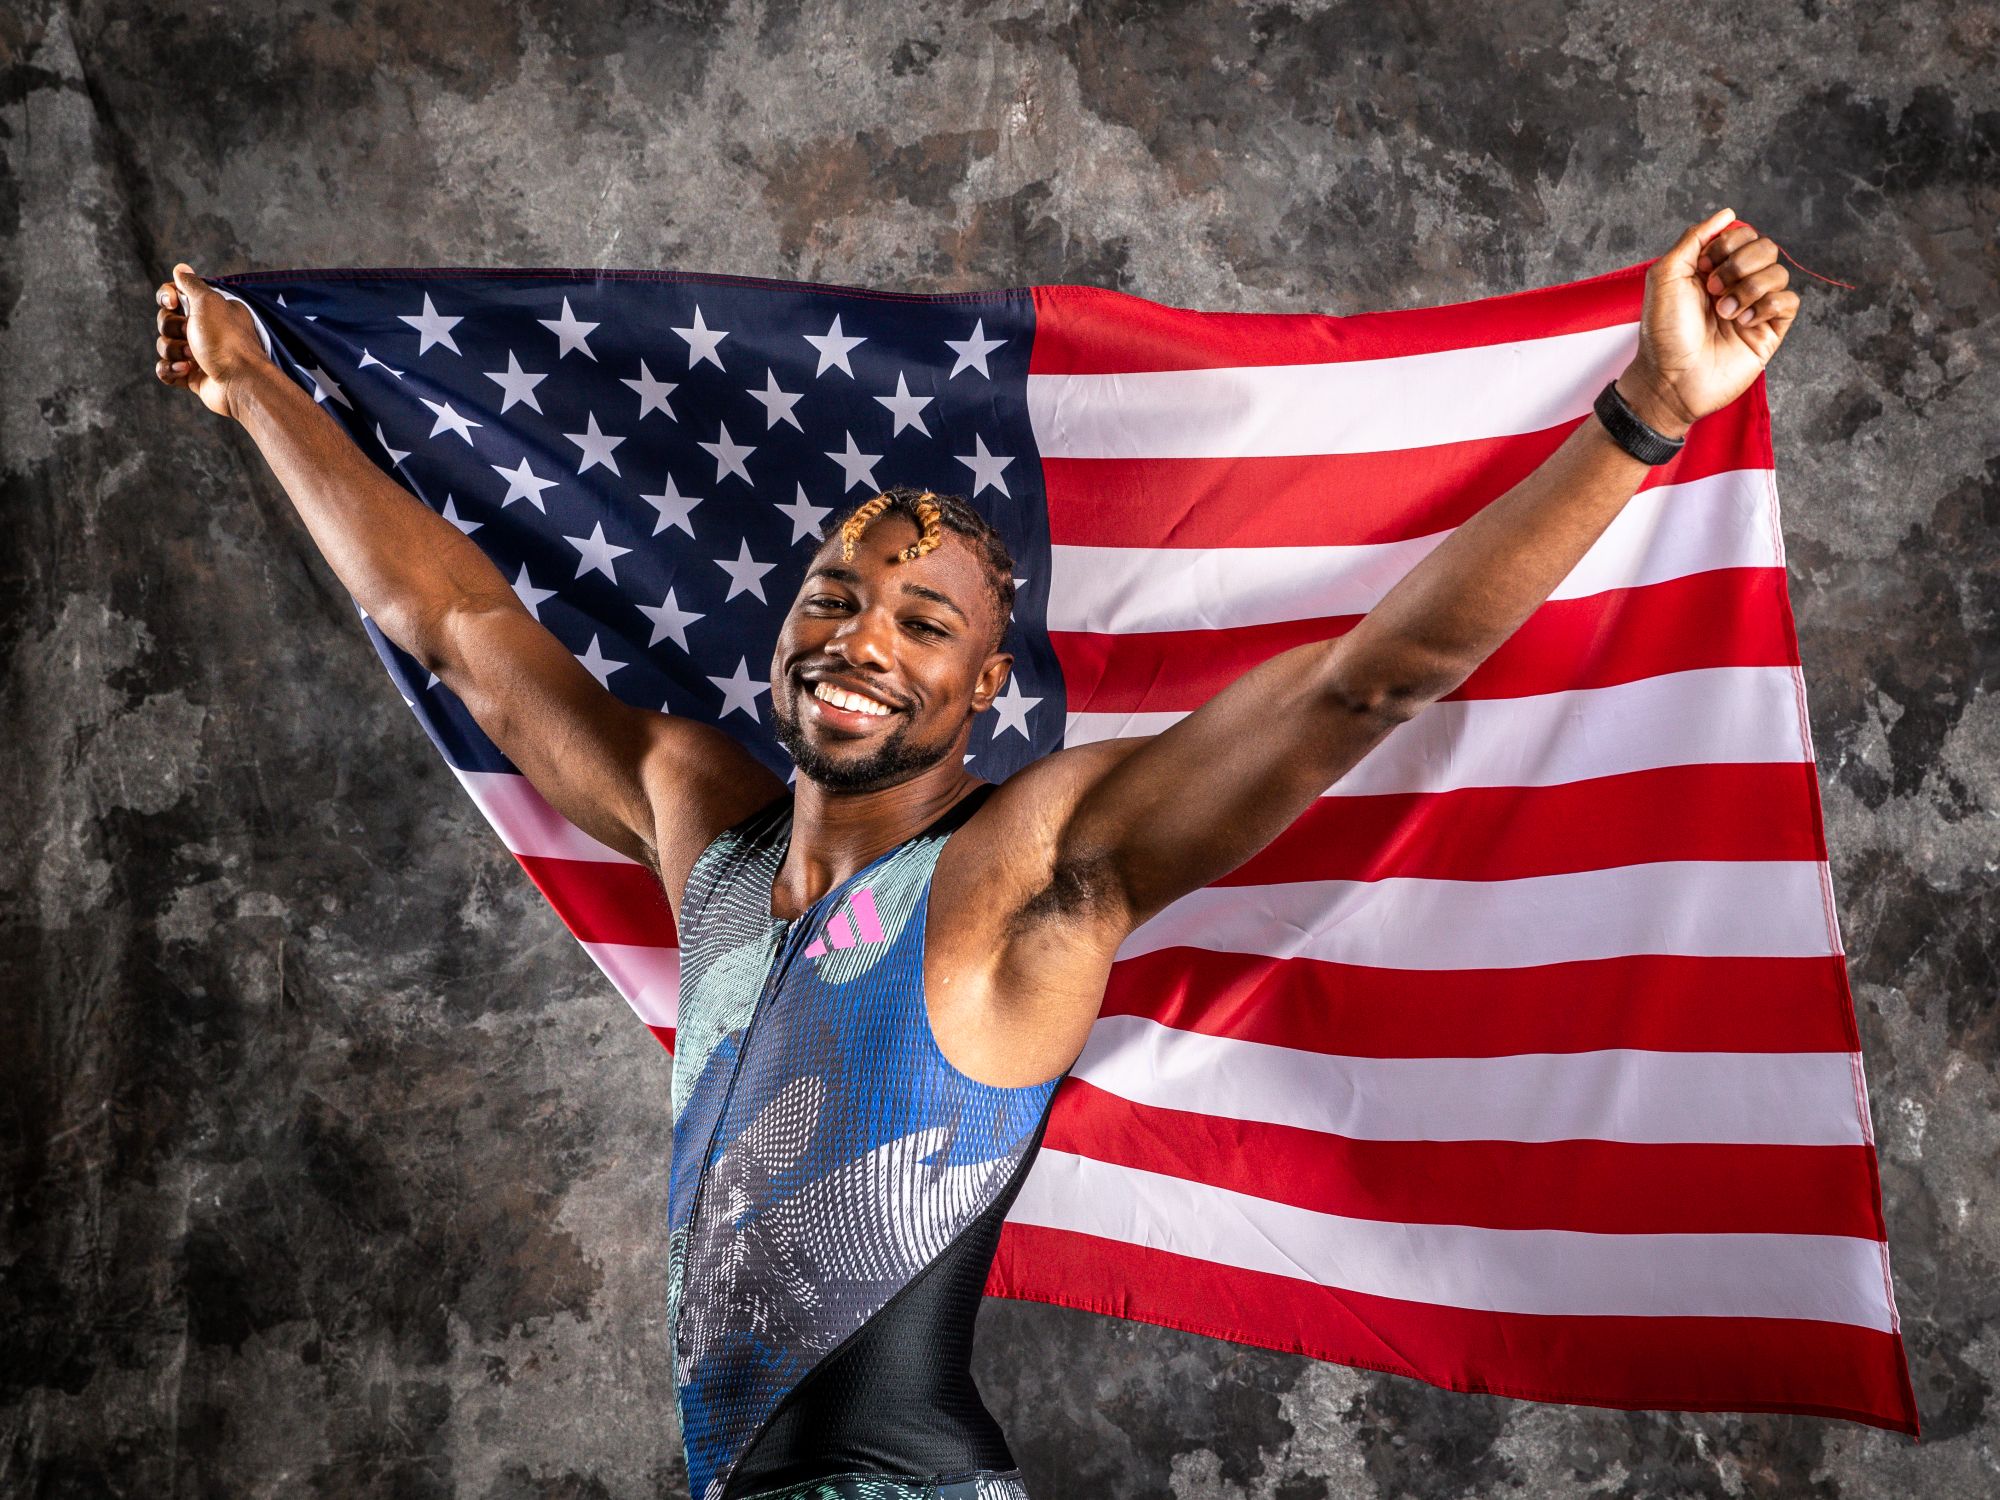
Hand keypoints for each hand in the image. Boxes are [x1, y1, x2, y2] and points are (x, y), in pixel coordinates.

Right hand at [153, 262, 269, 420]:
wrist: (239, 381)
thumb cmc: (226, 339)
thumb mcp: (209, 302)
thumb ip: (192, 284)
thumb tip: (181, 268)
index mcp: (209, 310)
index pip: (174, 296)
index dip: (167, 298)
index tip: (172, 303)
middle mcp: (203, 330)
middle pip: (165, 321)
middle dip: (172, 329)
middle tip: (190, 335)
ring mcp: (197, 354)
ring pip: (163, 345)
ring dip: (174, 351)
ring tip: (195, 358)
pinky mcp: (191, 375)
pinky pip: (164, 369)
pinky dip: (171, 370)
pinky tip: (186, 372)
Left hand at [1616, 208, 1801, 438]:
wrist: (1671, 379)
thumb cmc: (1663, 333)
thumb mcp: (1666, 275)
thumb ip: (1694, 238)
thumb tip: (1728, 213)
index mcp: (1713, 268)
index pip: (1743, 234)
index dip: (1727, 245)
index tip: (1703, 269)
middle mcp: (1736, 284)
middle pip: (1766, 247)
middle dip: (1739, 265)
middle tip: (1713, 290)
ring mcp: (1755, 307)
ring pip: (1779, 273)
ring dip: (1749, 289)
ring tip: (1724, 313)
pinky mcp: (1770, 330)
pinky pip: (1789, 301)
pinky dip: (1766, 307)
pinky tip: (1743, 323)